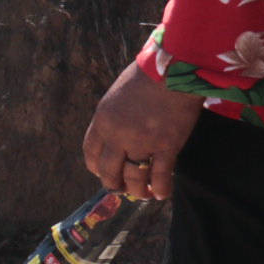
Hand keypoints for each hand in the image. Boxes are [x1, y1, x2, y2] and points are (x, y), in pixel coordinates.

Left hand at [79, 59, 206, 202]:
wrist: (172, 70)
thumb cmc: (146, 77)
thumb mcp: (116, 96)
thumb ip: (112, 118)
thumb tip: (114, 134)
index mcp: (102, 121)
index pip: (91, 153)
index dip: (96, 168)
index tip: (103, 173)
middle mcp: (117, 136)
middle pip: (109, 171)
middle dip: (114, 184)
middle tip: (123, 188)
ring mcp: (142, 143)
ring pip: (134, 178)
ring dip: (138, 190)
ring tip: (144, 194)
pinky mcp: (166, 146)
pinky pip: (161, 176)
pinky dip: (161, 188)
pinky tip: (162, 193)